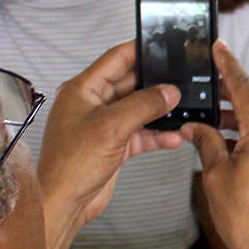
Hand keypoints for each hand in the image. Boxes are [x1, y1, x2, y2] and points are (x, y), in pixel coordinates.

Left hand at [37, 42, 187, 235]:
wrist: (64, 203)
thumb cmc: (70, 165)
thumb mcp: (111, 127)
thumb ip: (143, 106)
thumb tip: (169, 92)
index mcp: (82, 89)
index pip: (115, 59)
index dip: (139, 50)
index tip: (163, 45)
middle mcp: (92, 104)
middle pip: (130, 84)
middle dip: (156, 84)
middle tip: (181, 82)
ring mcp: (103, 125)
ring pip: (138, 110)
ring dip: (159, 112)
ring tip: (184, 109)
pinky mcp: (113, 145)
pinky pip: (140, 133)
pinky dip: (156, 135)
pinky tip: (174, 137)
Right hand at [184, 43, 248, 248]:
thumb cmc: (247, 221)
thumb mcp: (216, 176)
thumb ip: (206, 143)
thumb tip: (195, 128)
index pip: (244, 87)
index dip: (228, 65)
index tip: (219, 47)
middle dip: (233, 91)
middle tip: (208, 89)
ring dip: (242, 114)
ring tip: (213, 120)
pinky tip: (230, 142)